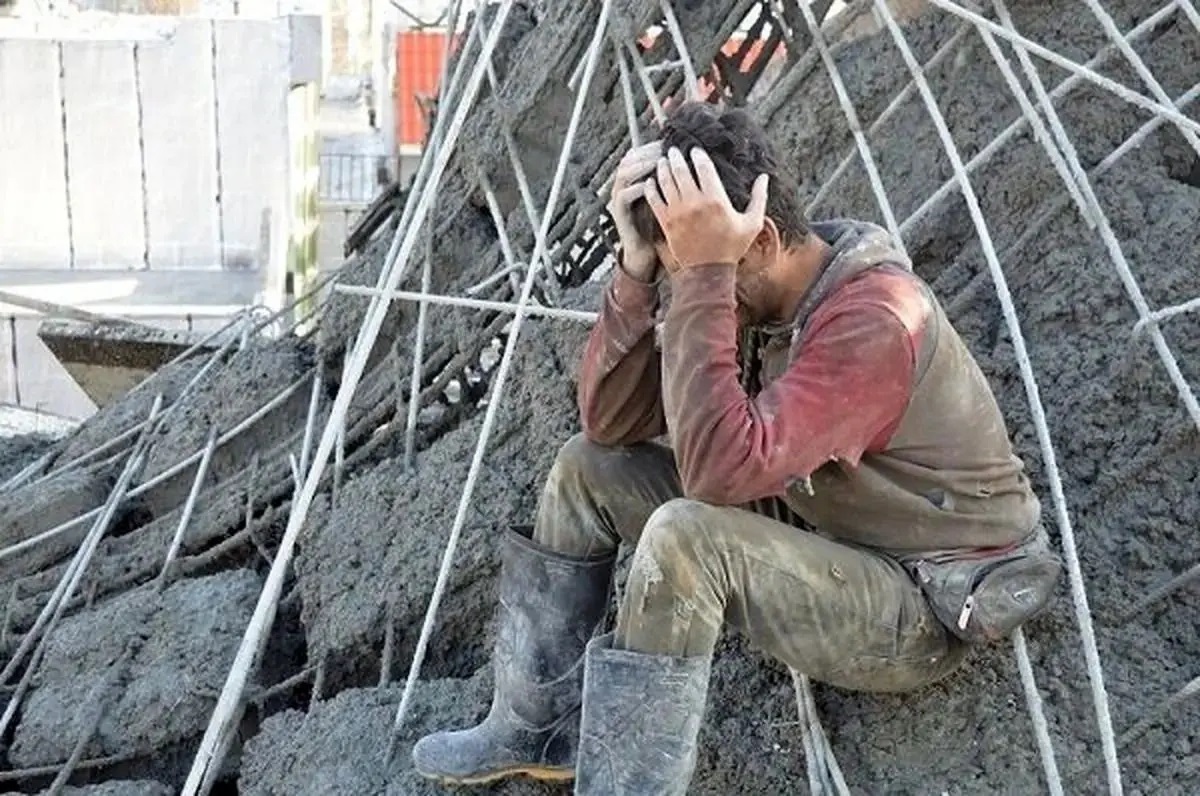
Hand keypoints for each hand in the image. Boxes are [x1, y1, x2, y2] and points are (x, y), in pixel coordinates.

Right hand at [607, 141, 662, 280]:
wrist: (644, 255)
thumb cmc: (658, 229)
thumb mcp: (666, 201)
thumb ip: (671, 183)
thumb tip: (689, 164)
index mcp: (635, 181)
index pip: (638, 154)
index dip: (650, 146)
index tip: (668, 142)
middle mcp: (624, 188)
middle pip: (628, 159)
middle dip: (646, 152)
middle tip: (663, 149)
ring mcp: (619, 201)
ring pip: (624, 174)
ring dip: (640, 166)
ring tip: (657, 163)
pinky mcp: (620, 215)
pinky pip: (624, 197)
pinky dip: (636, 189)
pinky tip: (650, 185)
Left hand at [643, 146, 767, 269]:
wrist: (708, 271)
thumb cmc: (732, 247)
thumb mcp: (752, 223)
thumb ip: (759, 198)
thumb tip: (764, 177)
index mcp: (716, 200)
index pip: (703, 167)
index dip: (698, 155)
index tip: (695, 150)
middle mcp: (695, 203)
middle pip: (681, 170)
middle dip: (676, 157)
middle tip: (674, 150)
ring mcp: (678, 213)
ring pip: (666, 182)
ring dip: (663, 168)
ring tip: (662, 161)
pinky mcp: (666, 223)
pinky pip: (654, 199)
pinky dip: (651, 188)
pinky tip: (650, 181)